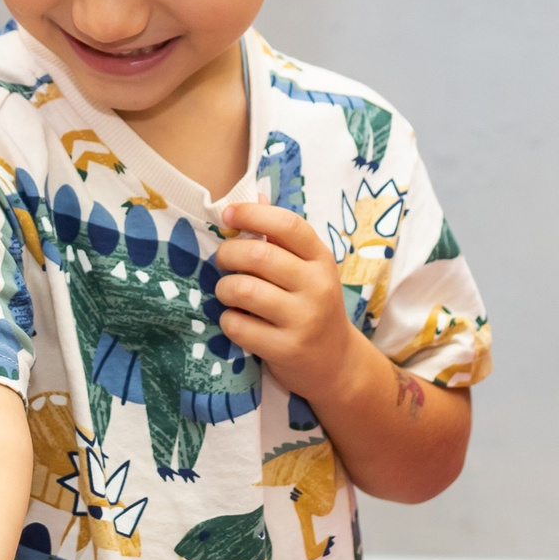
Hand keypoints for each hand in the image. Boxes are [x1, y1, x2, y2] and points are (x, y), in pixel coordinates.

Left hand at [212, 202, 358, 399]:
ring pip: (242, 290)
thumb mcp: (307, 269)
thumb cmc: (311, 306)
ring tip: (228, 293)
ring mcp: (303, 320)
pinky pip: (237, 326)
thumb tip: (253, 196)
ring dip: (223, 289)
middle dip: (227, 255)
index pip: (287, 226)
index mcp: (321, 259)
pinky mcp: (286, 349)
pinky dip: (228, 320)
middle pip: (258, 256)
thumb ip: (281, 237)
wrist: (335, 363)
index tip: (228, 215)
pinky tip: (237, 321)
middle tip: (223, 261)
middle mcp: (317, 286)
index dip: (252, 215)